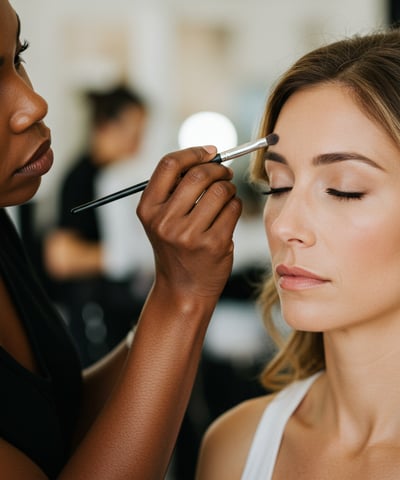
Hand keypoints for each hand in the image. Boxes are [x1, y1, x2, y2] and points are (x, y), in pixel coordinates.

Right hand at [137, 146, 241, 301]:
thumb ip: (176, 188)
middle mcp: (165, 221)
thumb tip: (209, 154)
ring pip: (221, 190)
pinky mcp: (214, 244)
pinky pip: (234, 208)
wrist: (183, 289)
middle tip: (226, 173)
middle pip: (199, 174)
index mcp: (148, 209)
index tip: (211, 152)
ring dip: (229, 188)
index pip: (169, 164)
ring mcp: (189, 234)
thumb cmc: (176, 248)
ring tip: (227, 197)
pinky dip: (235, 205)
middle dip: (219, 169)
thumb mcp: (162, 219)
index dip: (194, 152)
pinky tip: (228, 215)